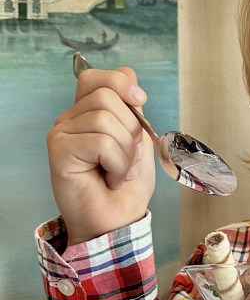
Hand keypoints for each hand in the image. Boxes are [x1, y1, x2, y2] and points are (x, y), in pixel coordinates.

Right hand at [47, 65, 155, 244]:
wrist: (117, 222)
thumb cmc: (126, 187)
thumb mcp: (138, 141)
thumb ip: (132, 111)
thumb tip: (130, 79)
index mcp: (87, 113)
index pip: (96, 77)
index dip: (121, 82)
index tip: (140, 101)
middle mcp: (70, 119)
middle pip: (107, 96)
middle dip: (132, 129)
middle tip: (129, 158)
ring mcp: (61, 133)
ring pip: (105, 119)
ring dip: (126, 152)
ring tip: (120, 173)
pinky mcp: (59, 150)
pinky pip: (101, 142)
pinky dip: (118, 164)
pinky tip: (112, 179)